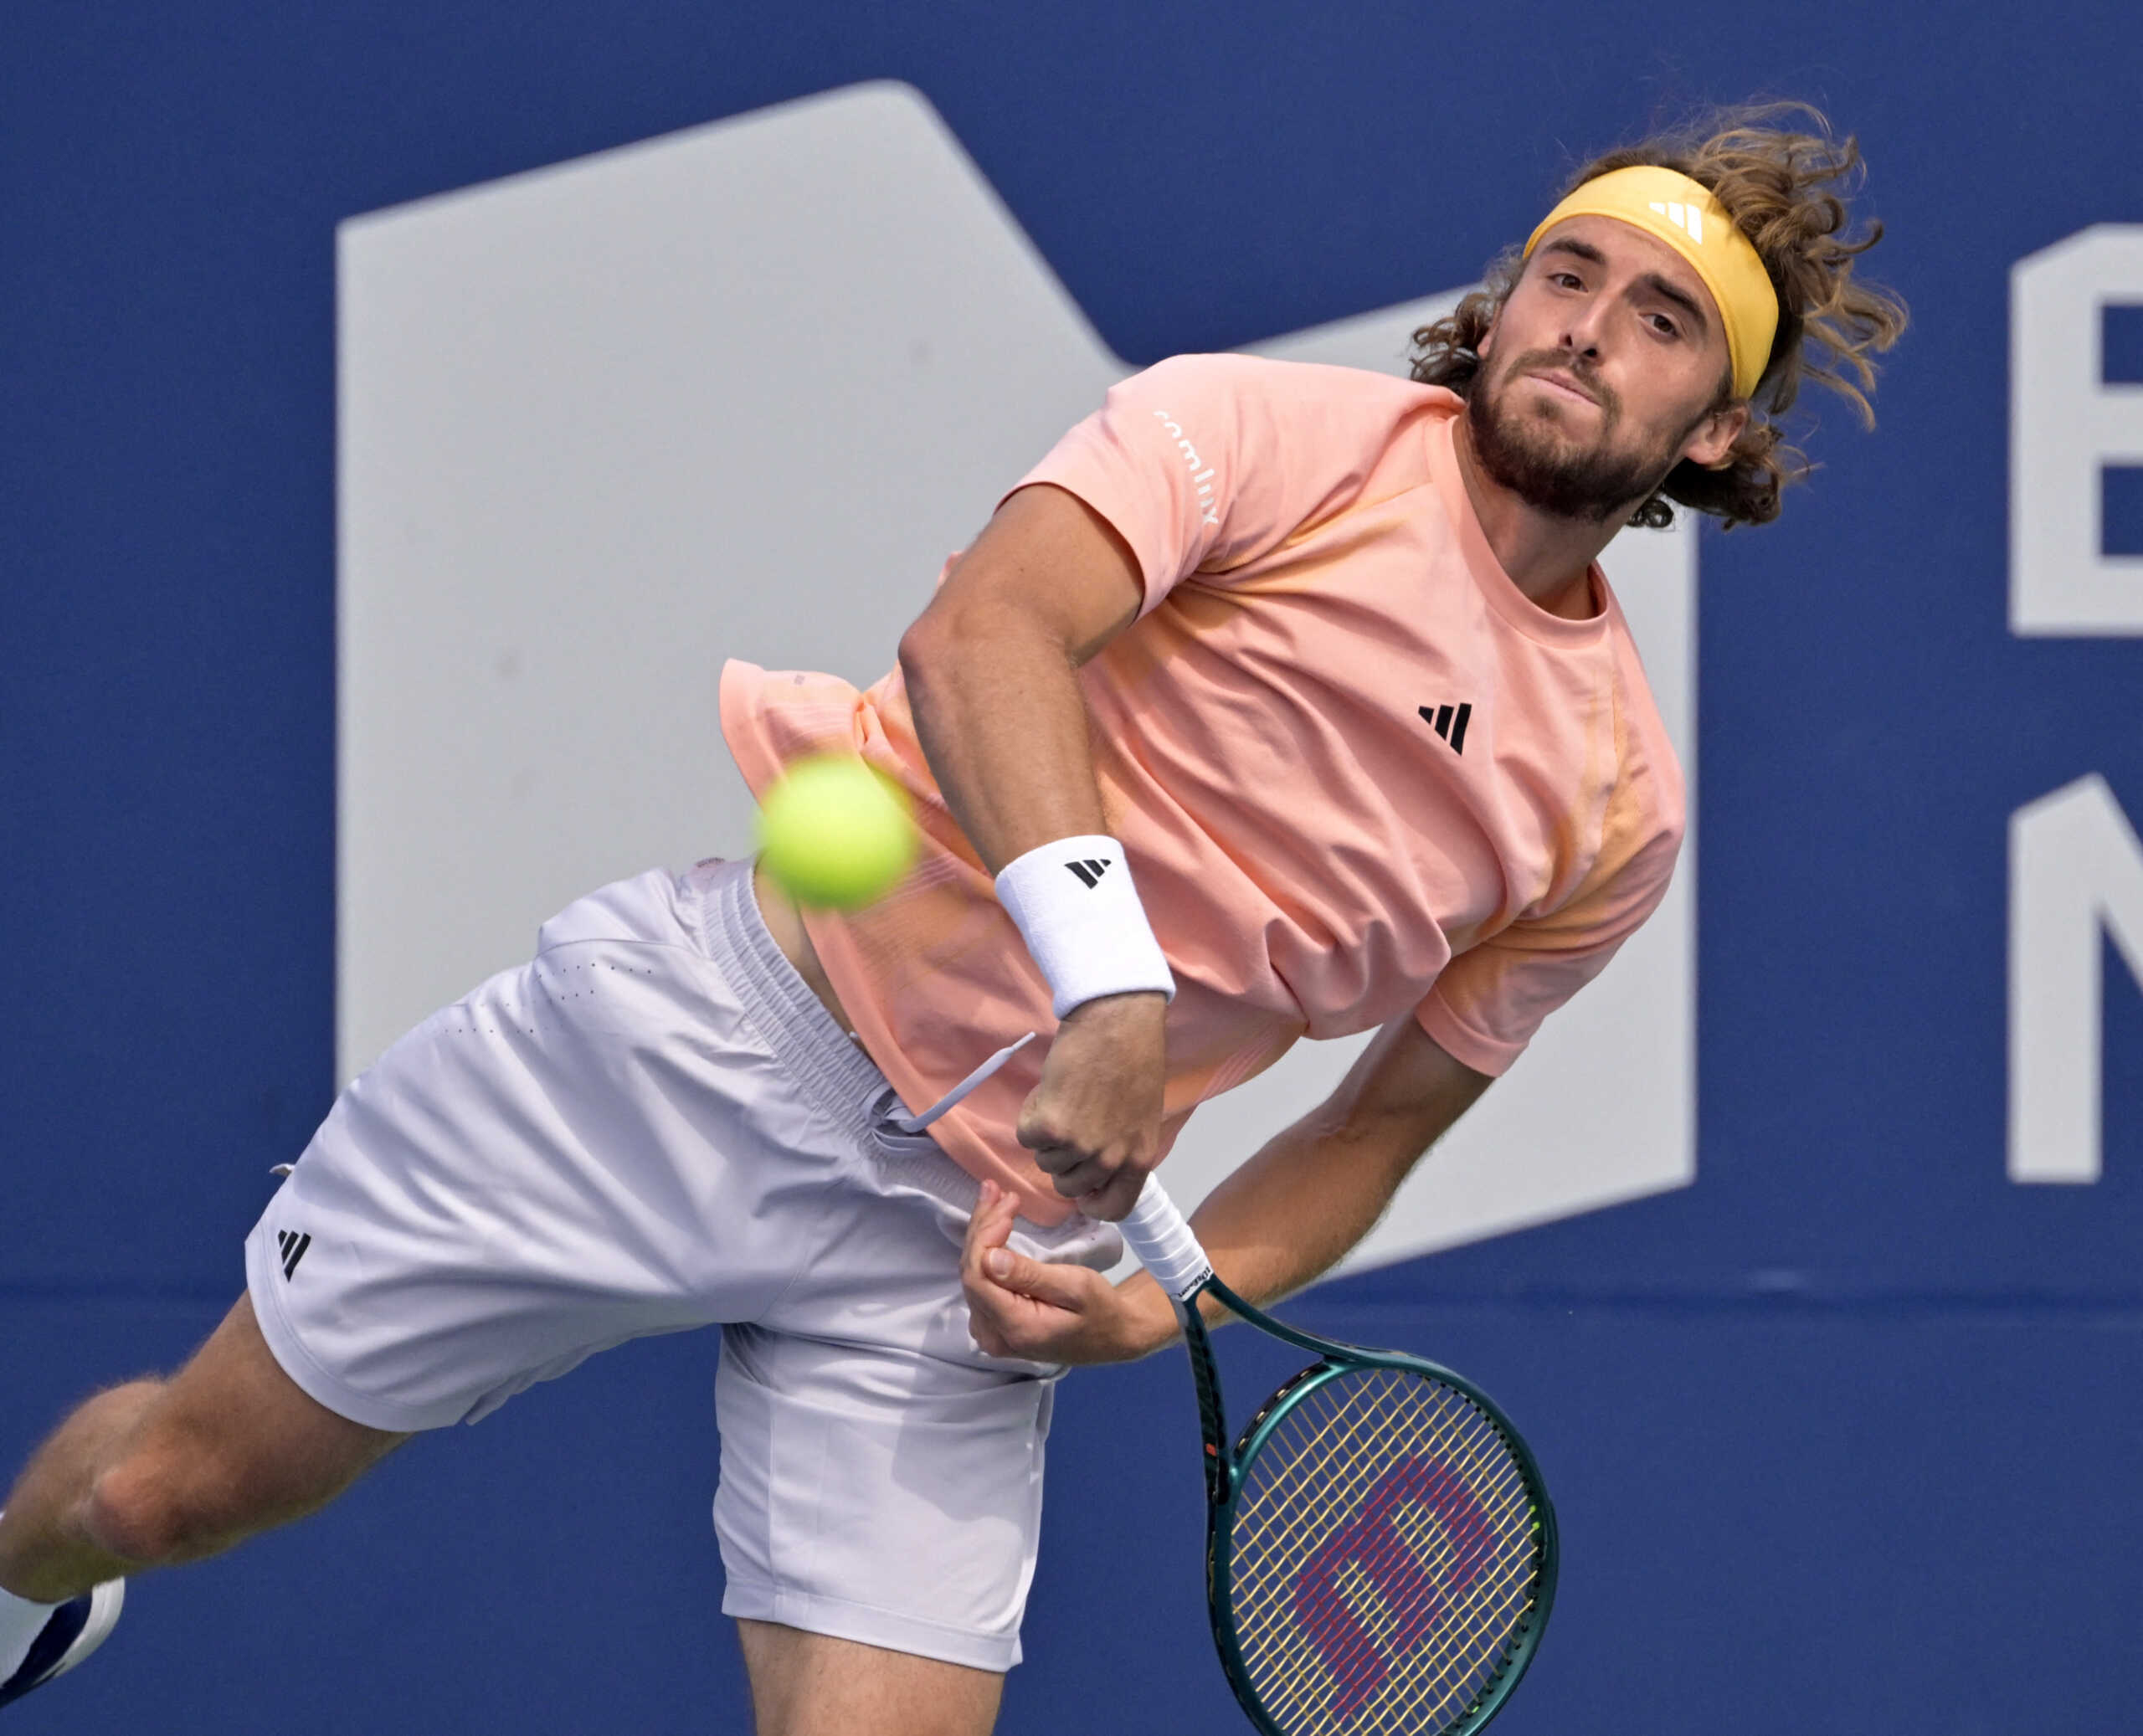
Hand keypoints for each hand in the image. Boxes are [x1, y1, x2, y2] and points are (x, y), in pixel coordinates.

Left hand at [960, 1181, 1169, 1364]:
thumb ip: (1031, 1275)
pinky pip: (980, 1281)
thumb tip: (990, 1258)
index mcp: (1016, 1328)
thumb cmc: (1101, 1309)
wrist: (1111, 1337)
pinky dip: (984, 1248)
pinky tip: (992, 1223)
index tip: (1008, 1206)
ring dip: (981, 1233)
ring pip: (972, 1273)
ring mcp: (990, 1333)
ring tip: (993, 1196)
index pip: (979, 1278)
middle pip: (971, 1273)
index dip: (984, 1237)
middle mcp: (993, 1336)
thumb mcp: (1076, 1287)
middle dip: (982, 1227)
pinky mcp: (992, 1324)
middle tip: (997, 1189)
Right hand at [1016, 990, 1165, 1219]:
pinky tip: (1049, 1092)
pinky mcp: (1049, 1127)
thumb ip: (1123, 1147)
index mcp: (1139, 1159)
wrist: (1116, 1021)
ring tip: (1063, 1100)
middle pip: (1069, 1186)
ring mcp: (1079, 1146)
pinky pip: (1026, 1137)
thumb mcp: (1141, 1116)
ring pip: (1045, 1161)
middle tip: (1067, 1127)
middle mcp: (1110, 1160)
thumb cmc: (1133, 1058)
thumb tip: (1098, 1169)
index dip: (1093, 1203)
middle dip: (1062, 1161)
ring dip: (1046, 1136)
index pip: (1115, 1209)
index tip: (1083, 1192)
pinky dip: (1030, 1116)